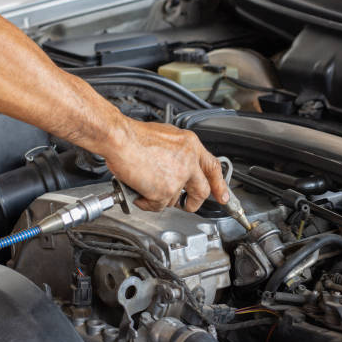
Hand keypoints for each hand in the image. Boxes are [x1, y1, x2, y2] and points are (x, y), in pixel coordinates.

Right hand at [103, 117, 229, 211]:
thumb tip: (178, 165)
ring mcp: (178, 177)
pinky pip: (158, 206)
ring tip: (147, 188)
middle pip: (202, 190)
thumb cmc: (133, 136)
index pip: (213, 167)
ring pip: (175, 200)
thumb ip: (177, 152)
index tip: (222, 196)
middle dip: (194, 202)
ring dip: (162, 199)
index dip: (218, 184)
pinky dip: (147, 202)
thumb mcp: (166, 136)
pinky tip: (139, 192)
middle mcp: (188, 160)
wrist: (119, 138)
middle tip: (188, 205)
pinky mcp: (165, 191)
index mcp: (190, 144)